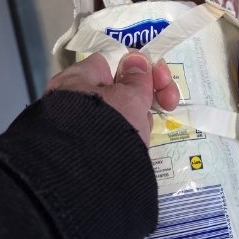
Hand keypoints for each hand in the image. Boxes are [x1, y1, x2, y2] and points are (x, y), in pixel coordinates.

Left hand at [43, 52, 180, 144]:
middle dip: (143, 97)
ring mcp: (78, 124)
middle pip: (116, 89)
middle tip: (166, 104)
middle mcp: (72, 98)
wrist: (85, 177)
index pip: (110, 61)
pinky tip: (136, 148)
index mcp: (76, 78)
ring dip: (138, 120)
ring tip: (143, 133)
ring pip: (118, 114)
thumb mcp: (130, 98)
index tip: (160, 80)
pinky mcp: (85, 148)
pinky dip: (127, 138)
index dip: (138, 67)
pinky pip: (112, 134)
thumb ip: (137, 78)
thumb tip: (136, 60)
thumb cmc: (107, 126)